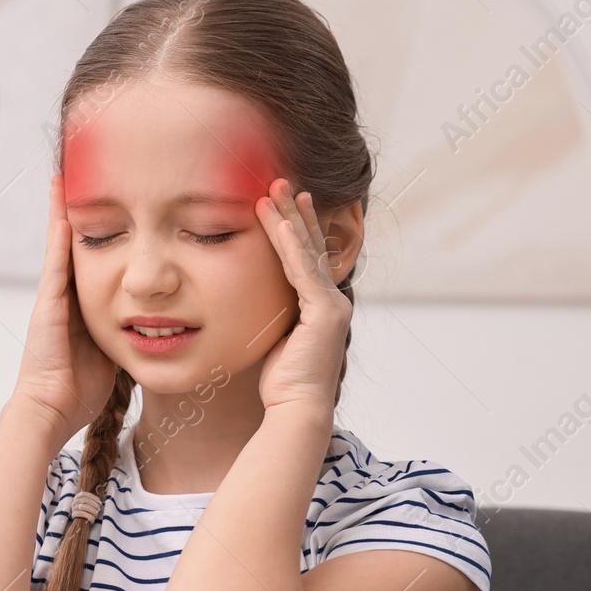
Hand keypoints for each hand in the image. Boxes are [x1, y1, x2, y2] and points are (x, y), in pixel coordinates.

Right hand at [10, 171, 117, 447]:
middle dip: (79, 210)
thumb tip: (156, 329)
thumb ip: (128, 335)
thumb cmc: (80, 391)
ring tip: (67, 176)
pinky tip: (64, 208)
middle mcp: (65, 295)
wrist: (51, 410)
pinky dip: (59, 234)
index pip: (96, 258)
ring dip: (63, 211)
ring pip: (62, 244)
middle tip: (81, 172)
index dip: (102, 231)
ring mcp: (53, 297)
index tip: (111, 201)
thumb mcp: (113, 354)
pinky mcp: (47, 303)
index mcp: (82, 306)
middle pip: (75, 243)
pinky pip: (56, 262)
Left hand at [254, 178, 351, 413]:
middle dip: (294, 212)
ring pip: (306, 253)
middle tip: (279, 180)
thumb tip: (257, 302)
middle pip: (311, 246)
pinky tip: (277, 224)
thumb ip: (276, 315)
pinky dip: (289, 246)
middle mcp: (333, 301)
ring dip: (288, 219)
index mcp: (322, 306)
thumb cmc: (283, 382)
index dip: (296, 227)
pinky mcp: (324, 313)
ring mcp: (332, 306)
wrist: (296, 410)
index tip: (283, 200)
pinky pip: (302, 272)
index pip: (307, 257)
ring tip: (273, 191)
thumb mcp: (278, 339)